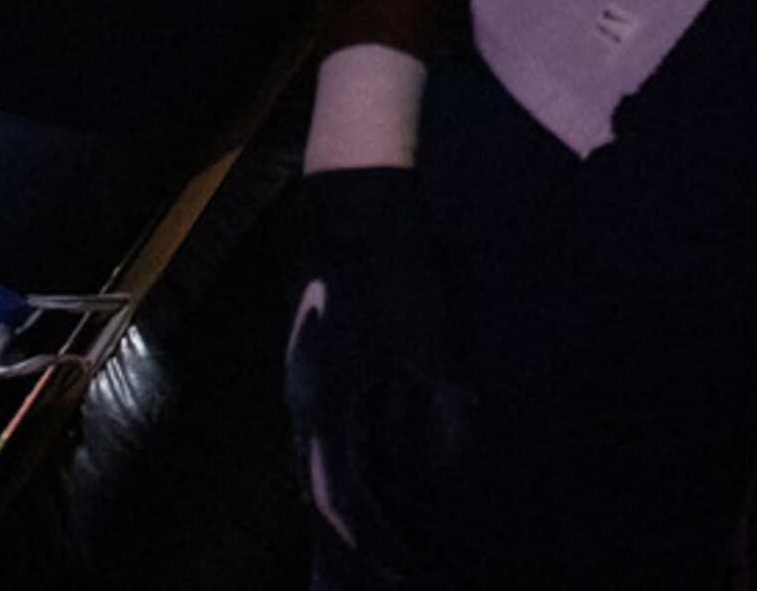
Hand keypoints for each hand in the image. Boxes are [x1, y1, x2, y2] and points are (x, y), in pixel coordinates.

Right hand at [286, 166, 473, 582]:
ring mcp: (301, 376)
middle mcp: (302, 400)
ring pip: (314, 457)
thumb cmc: (395, 267)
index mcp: (325, 403)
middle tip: (379, 567)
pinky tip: (363, 465)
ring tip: (371, 532)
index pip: (338, 499)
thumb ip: (443, 400)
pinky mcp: (311, 357)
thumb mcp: (432, 337)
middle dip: (348, 533)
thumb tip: (455, 452)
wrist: (355, 202)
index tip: (398, 570)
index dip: (369, 541)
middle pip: (317, 487)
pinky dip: (340, 458)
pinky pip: (319, 427)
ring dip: (342, 497)